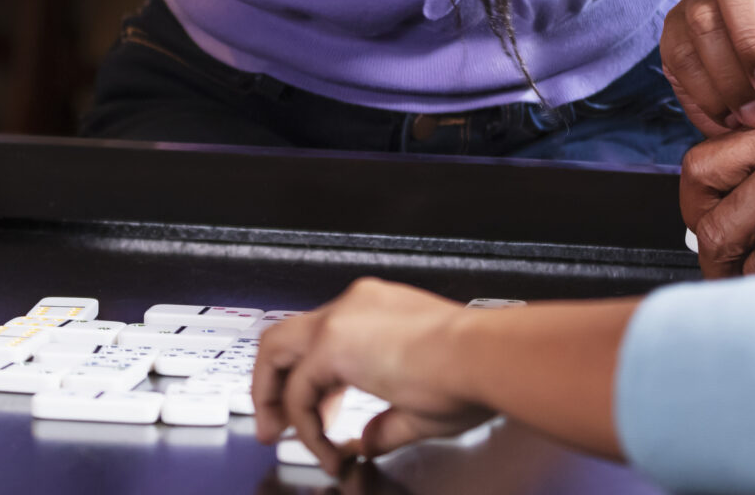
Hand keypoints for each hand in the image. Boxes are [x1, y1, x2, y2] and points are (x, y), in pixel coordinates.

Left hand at [254, 281, 497, 471]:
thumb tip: (367, 442)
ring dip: (270, 396)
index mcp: (378, 310)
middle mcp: (355, 305)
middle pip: (287, 338)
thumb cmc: (471, 372)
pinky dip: (304, 424)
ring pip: (276, 350)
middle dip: (273, 385)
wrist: (484, 357)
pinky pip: (298, 390)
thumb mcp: (419, 404)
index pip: (324, 340)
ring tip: (276, 434)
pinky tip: (323, 449)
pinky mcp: (332, 342)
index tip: (319, 417)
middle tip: (273, 425)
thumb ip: (384, 423)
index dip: (314, 385)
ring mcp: (341, 319)